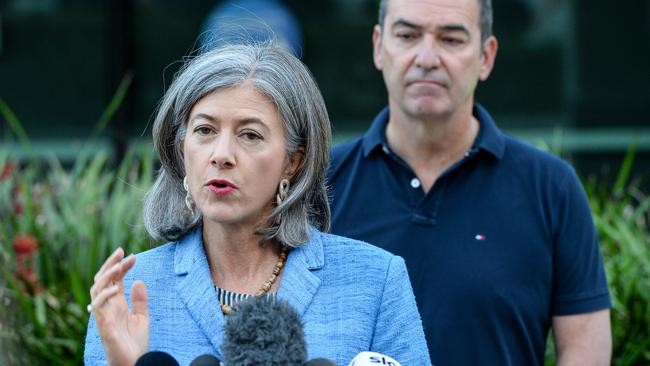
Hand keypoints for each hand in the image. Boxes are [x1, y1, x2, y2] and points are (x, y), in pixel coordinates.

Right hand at [90, 247, 148, 365]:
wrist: (134, 362)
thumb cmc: (135, 342)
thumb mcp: (142, 317)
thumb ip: (140, 300)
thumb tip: (138, 280)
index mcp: (117, 303)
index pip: (115, 279)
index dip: (122, 266)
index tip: (133, 255)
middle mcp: (108, 306)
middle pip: (103, 280)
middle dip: (111, 264)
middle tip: (121, 251)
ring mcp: (104, 314)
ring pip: (97, 289)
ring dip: (107, 276)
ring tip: (119, 265)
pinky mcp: (103, 324)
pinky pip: (98, 307)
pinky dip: (105, 295)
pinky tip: (117, 288)